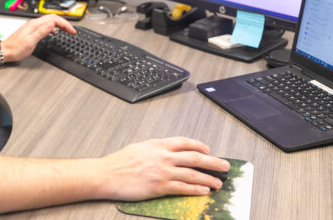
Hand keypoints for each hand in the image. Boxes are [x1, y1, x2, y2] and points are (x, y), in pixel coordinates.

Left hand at [1, 14, 75, 62]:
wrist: (5, 51)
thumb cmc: (16, 49)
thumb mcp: (30, 42)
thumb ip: (41, 32)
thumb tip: (52, 24)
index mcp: (34, 25)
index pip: (53, 19)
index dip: (65, 24)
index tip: (71, 30)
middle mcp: (33, 23)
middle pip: (52, 18)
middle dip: (64, 23)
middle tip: (72, 30)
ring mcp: (32, 26)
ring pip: (49, 21)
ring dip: (59, 24)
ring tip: (66, 30)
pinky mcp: (31, 30)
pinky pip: (45, 25)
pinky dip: (53, 27)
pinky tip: (54, 32)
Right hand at [99, 137, 229, 200]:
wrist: (107, 174)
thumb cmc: (120, 162)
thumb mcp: (140, 147)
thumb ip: (156, 148)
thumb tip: (169, 151)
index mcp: (158, 144)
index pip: (185, 142)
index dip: (200, 146)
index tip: (208, 150)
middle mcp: (163, 156)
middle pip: (195, 158)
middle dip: (213, 162)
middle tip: (225, 166)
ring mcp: (163, 171)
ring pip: (192, 174)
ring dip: (208, 178)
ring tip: (219, 182)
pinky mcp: (160, 186)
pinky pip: (183, 187)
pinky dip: (196, 189)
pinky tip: (204, 191)